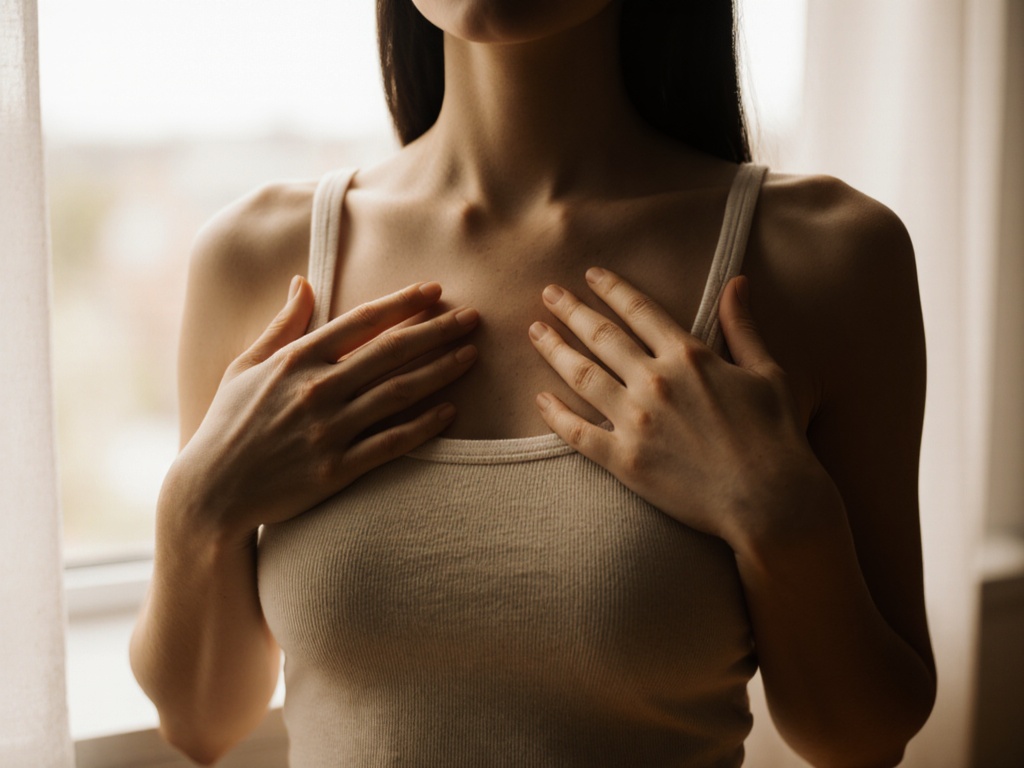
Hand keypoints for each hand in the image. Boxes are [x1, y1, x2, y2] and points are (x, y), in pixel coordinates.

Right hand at [167, 276, 478, 543]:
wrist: (210, 491)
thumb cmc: (228, 423)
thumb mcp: (246, 366)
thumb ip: (283, 325)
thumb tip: (302, 282)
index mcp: (296, 360)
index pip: (361, 322)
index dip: (402, 303)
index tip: (434, 290)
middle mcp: (316, 390)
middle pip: (390, 352)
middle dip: (436, 331)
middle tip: (474, 318)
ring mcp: (328, 430)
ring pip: (397, 393)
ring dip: (439, 371)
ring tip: (471, 355)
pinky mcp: (336, 469)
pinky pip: (390, 443)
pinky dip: (422, 427)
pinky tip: (450, 412)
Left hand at [528, 267, 829, 545]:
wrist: (771, 500)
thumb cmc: (776, 435)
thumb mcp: (767, 371)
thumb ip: (742, 326)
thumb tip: (737, 281)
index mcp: (689, 356)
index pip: (639, 311)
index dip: (611, 289)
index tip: (589, 275)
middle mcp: (656, 382)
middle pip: (601, 335)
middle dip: (570, 310)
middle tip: (547, 293)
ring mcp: (636, 421)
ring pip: (581, 375)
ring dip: (554, 350)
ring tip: (535, 332)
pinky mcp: (625, 460)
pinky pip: (578, 433)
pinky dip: (555, 414)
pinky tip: (539, 399)